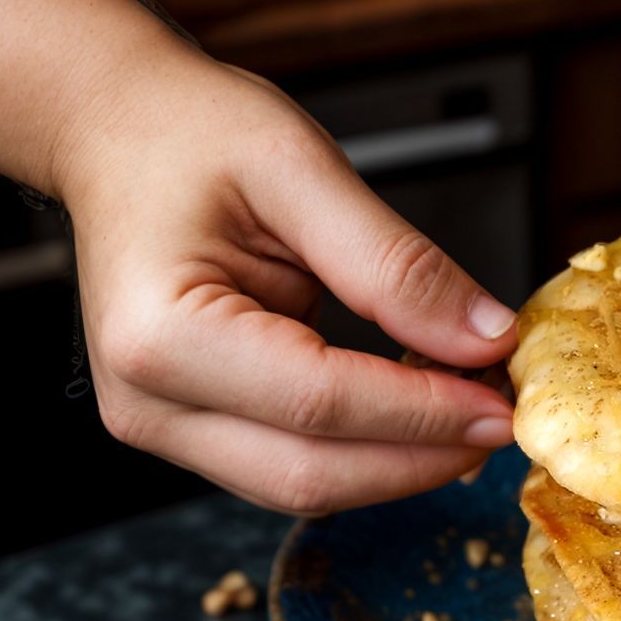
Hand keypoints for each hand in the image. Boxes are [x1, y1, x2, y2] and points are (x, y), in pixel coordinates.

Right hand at [53, 59, 516, 514]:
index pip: (323, 404)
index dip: (427, 412)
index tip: (505, 401)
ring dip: (402, 463)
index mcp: (161, 334)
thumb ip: (396, 265)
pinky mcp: (190, 431)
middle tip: (505, 418)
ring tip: (473, 408)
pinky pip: (294, 463)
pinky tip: (423, 409)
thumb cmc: (187, 134)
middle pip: (314, 474)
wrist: (114, 133)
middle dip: (423, 457)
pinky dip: (369, 449)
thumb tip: (486, 338)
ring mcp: (162, 426)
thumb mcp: (301, 170)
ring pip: (306, 487)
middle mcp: (146, 401)